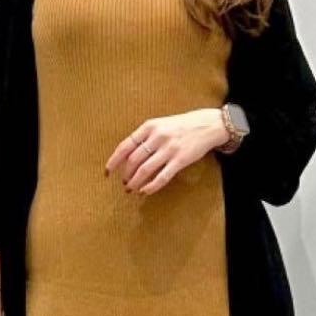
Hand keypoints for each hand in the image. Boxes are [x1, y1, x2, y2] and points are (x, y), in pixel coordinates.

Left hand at [105, 108, 229, 195]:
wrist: (208, 124)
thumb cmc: (181, 126)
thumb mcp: (161, 124)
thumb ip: (145, 137)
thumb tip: (128, 156)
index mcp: (149, 126)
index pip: (125, 146)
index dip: (114, 160)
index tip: (107, 172)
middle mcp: (157, 136)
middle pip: (133, 160)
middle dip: (126, 175)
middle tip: (124, 184)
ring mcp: (169, 149)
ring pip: (145, 170)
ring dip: (135, 182)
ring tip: (131, 190)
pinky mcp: (180, 160)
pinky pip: (162, 177)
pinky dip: (151, 186)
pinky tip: (145, 191)